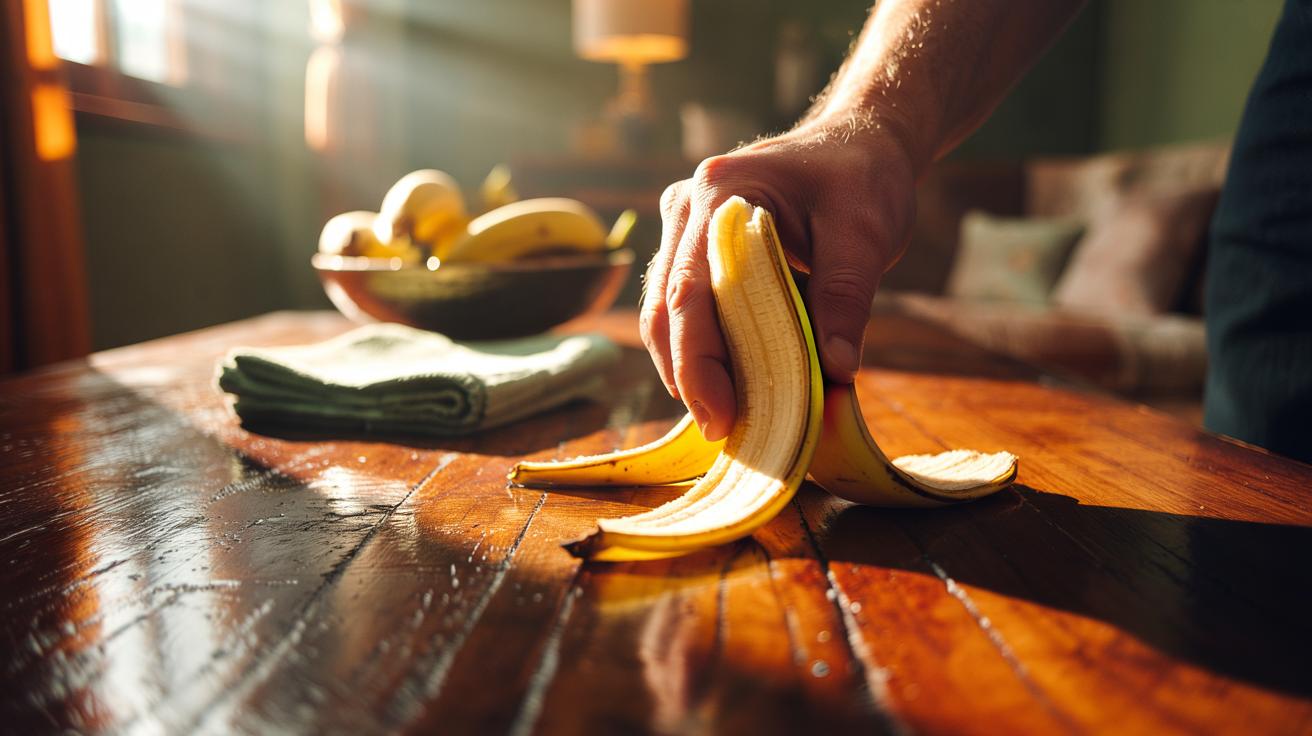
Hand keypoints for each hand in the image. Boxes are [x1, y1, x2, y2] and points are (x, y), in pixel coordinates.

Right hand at [641, 119, 918, 440]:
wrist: (858, 141)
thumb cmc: (862, 177)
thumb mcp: (867, 232)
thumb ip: (847, 296)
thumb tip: (836, 371)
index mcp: (721, 191)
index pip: (690, 287)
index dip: (697, 360)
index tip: (720, 416)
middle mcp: (687, 206)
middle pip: (666, 307)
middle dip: (688, 375)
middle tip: (722, 431)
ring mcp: (683, 227)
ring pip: (666, 313)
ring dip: (690, 368)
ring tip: (726, 418)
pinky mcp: (693, 250)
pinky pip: (685, 309)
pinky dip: (702, 351)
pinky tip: (728, 387)